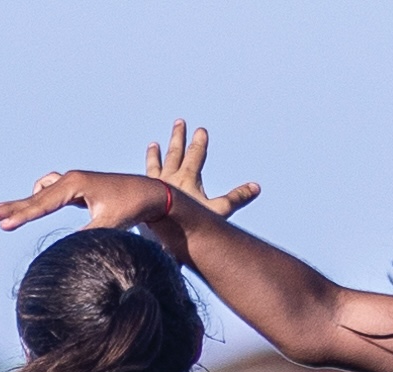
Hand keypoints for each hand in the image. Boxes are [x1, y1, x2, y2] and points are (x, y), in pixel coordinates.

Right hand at [0, 168, 177, 235]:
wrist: (151, 193)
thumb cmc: (132, 207)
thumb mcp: (109, 224)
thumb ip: (87, 235)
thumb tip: (68, 249)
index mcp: (76, 184)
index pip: (42, 203)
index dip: (21, 216)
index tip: (4, 225)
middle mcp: (71, 180)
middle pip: (34, 196)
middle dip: (11, 207)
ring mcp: (74, 183)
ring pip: (40, 193)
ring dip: (23, 204)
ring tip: (4, 215)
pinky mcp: (79, 189)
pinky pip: (51, 193)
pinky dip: (39, 200)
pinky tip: (34, 208)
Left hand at [145, 121, 259, 217]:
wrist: (159, 229)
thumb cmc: (188, 221)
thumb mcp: (218, 211)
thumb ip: (236, 198)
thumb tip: (256, 187)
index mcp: (187, 177)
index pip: (196, 155)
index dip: (199, 142)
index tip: (201, 130)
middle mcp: (169, 177)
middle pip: (175, 153)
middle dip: (179, 137)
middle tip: (179, 122)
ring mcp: (154, 185)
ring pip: (156, 165)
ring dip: (156, 154)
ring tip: (153, 145)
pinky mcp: (142, 196)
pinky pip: (141, 181)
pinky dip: (140, 176)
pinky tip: (136, 176)